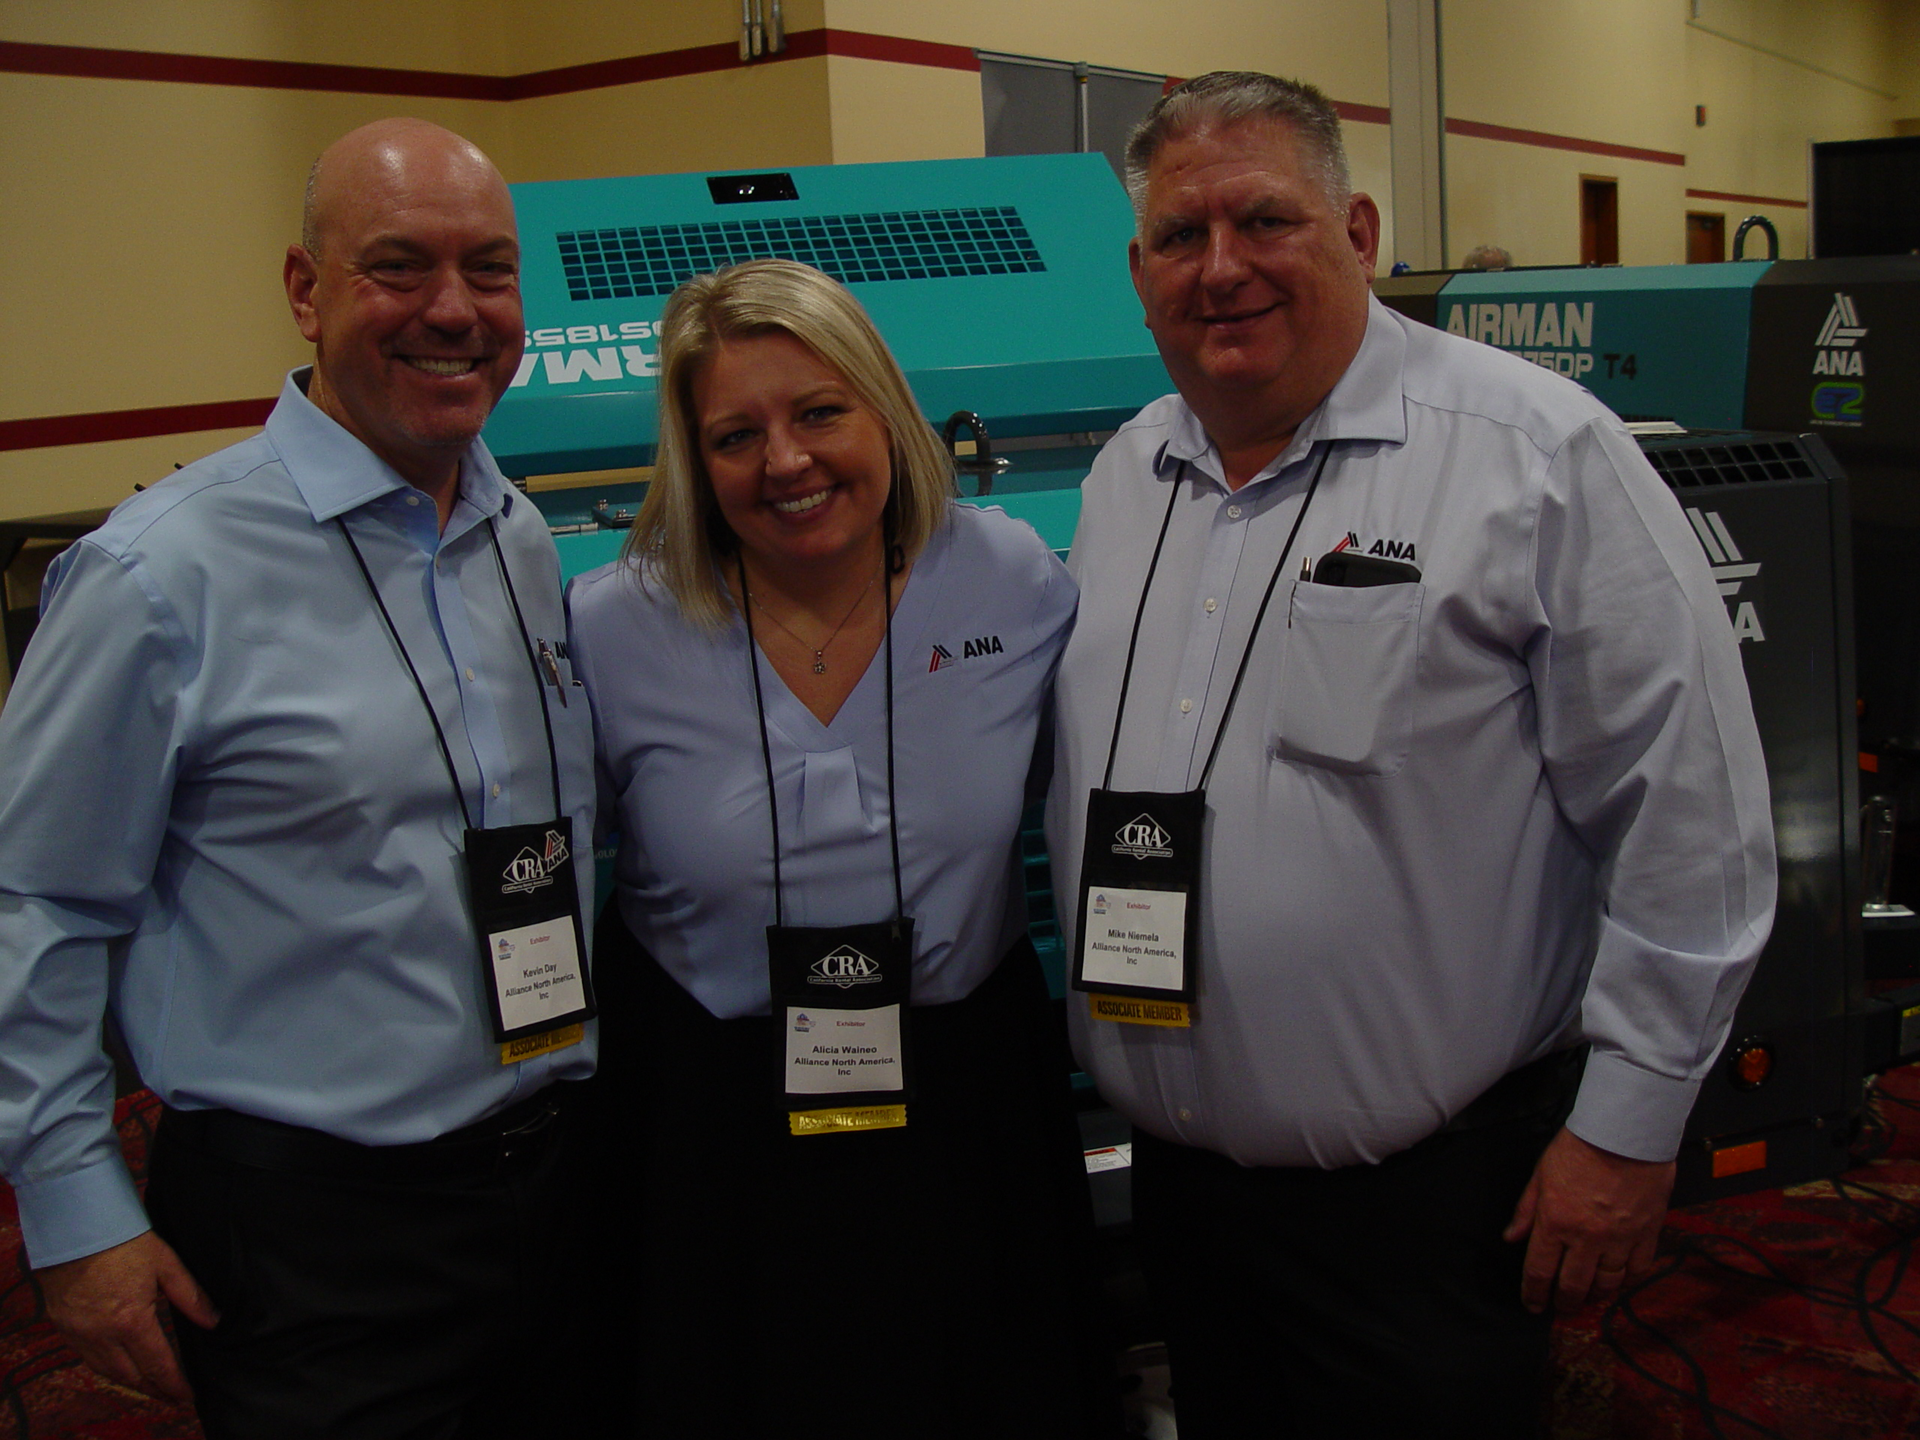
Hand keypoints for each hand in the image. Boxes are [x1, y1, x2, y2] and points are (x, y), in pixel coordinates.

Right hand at [37, 1231, 219, 1405]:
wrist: (75, 1228)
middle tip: (173, 1395)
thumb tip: (213, 1320)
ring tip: (150, 1386)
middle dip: (154, 1389)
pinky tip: (118, 1366)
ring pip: (106, 1372)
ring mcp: (79, 1334)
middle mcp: (102, 1336)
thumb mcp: (166, 1263)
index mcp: (131, 1322)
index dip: (174, 1385)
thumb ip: (191, 1296)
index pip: (158, 1365)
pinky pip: (86, 1359)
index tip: (188, 1397)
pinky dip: (105, 1368)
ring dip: (130, 1382)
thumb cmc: (123, 1242)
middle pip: (131, 1376)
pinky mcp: (63, 1327)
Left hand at [1502, 1125, 1674, 1313]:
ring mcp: (1620, 1239)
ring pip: (1608, 1283)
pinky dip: (1628, 1281)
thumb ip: (1526, 1210)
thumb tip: (1512, 1238)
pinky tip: (1621, 1281)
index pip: (1539, 1271)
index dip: (1534, 1294)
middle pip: (1573, 1285)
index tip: (1533, 1305)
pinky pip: (1638, 1270)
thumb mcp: (1541, 1174)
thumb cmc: (1578, 1148)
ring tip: (1590, 1297)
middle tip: (1562, 1307)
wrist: (1625, 1133)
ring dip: (1596, 1295)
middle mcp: (1586, 1238)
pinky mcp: (1647, 1234)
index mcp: (1555, 1222)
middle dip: (1565, 1302)